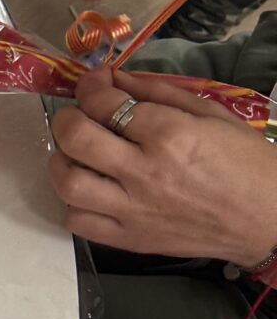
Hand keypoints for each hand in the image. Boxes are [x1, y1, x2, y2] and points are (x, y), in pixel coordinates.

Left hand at [48, 65, 276, 266]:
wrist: (270, 219)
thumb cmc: (247, 163)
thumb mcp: (211, 114)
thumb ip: (158, 92)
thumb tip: (115, 77)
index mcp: (169, 135)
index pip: (105, 103)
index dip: (91, 86)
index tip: (96, 83)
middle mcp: (145, 173)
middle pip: (75, 138)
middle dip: (66, 118)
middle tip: (78, 116)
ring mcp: (134, 211)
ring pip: (68, 183)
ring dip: (62, 161)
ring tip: (77, 154)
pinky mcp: (131, 240)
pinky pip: (79, 223)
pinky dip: (74, 204)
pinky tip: (90, 190)